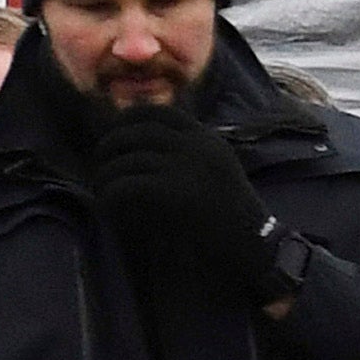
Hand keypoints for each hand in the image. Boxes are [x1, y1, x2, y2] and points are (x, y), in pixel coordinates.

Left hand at [86, 105, 287, 306]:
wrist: (259, 246)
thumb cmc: (238, 219)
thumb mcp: (219, 173)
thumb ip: (192, 156)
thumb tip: (148, 152)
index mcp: (207, 139)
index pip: (159, 113)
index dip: (129, 119)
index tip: (113, 133)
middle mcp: (196, 146)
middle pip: (135, 133)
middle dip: (109, 147)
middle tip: (100, 168)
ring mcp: (186, 167)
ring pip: (126, 161)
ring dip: (105, 177)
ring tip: (101, 192)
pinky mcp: (174, 192)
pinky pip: (126, 187)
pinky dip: (110, 197)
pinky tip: (108, 209)